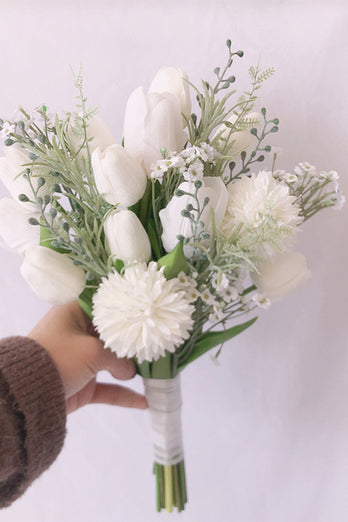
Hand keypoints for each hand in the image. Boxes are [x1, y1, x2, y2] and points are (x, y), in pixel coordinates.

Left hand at [28, 301, 146, 413]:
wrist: (28, 394)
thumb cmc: (59, 357)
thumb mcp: (92, 351)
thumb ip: (118, 358)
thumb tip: (131, 371)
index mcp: (74, 315)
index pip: (105, 307)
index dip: (126, 310)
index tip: (147, 314)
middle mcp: (78, 334)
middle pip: (112, 336)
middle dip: (133, 342)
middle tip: (157, 343)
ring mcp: (81, 361)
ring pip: (113, 362)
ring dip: (131, 368)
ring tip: (155, 368)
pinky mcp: (83, 385)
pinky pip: (108, 388)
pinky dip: (124, 395)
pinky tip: (144, 402)